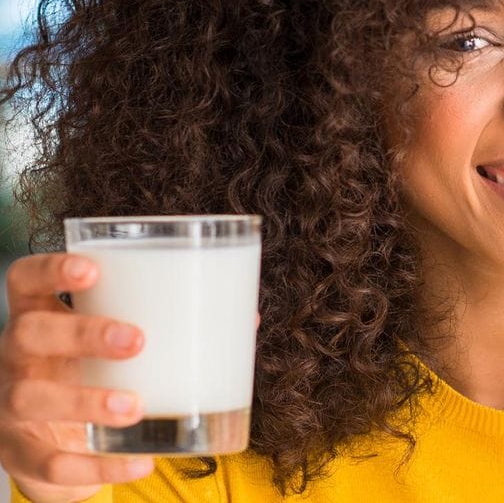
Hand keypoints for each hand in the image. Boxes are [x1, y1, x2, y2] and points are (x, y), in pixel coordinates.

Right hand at [0, 254, 153, 501]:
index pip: (26, 279)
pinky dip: (97, 466)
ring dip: (87, 401)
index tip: (93, 268)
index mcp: (40, 317)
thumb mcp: (112, 348)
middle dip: (81, 333)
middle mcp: (17, 357)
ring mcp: (12, 406)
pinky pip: (50, 462)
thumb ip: (171, 327)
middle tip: (137, 340)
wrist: (49, 447)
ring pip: (31, 398)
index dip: (52, 268)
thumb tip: (248, 316)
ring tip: (136, 406)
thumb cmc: (92, 375)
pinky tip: (140, 463)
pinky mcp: (22, 454)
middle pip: (29, 333)